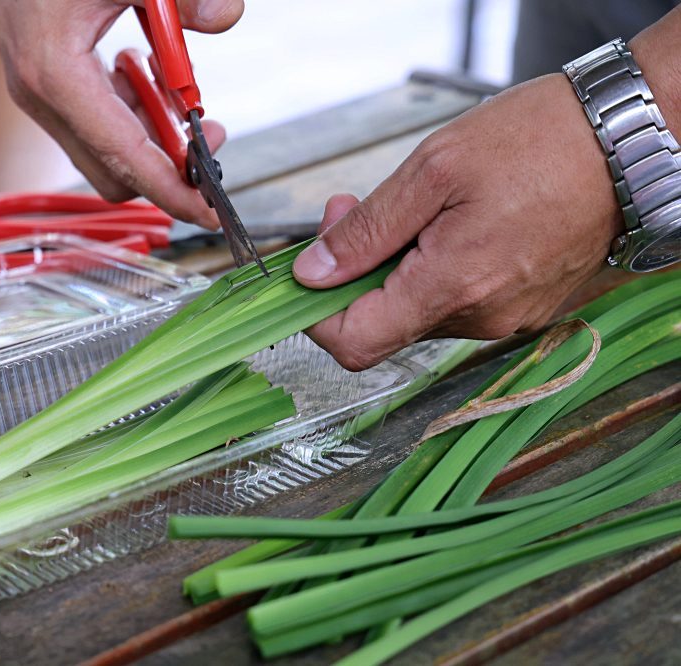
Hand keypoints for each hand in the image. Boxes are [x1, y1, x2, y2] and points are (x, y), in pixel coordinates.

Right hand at [0, 0, 244, 227]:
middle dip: (168, 166)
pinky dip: (133, 116)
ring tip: (181, 94)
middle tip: (210, 134)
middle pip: (114, 172)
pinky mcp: (44, 89)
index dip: (171, 192)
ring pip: (106, 153)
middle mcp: (41, 98)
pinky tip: (150, 77)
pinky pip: (96, 127)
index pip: (123, 159)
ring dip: (152, 136)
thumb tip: (226, 16)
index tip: (210, 210)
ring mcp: (38, 98)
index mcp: (55, 75)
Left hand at [292, 73, 623, 370]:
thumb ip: (367, 231)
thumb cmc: (538, 141)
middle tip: (351, 208)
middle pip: (382, 325)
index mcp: (454, 287)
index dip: (316, 312)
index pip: (354, 344)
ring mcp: (505, 318)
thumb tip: (313, 273)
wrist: (627, 139)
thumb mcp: (434, 169)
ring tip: (410, 208)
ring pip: (416, 313)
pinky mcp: (521, 308)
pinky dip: (430, 271)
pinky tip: (444, 224)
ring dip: (393, 268)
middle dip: (353, 272)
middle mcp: (480, 318)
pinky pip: (454, 303)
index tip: (311, 264)